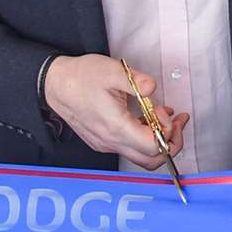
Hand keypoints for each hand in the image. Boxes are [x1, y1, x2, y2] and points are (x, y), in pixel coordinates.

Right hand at [43, 55, 188, 167]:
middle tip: (176, 122)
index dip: (167, 132)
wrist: (55, 84)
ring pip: (140, 157)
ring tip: (164, 116)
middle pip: (150, 160)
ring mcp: (105, 144)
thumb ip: (136, 80)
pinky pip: (129, 148)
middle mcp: (110, 142)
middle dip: (171, 143)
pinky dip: (144, 137)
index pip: (152, 147)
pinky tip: (147, 118)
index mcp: (116, 127)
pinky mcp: (102, 141)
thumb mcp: (113, 71)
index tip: (165, 112)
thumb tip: (152, 88)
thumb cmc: (82, 76)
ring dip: (158, 141)